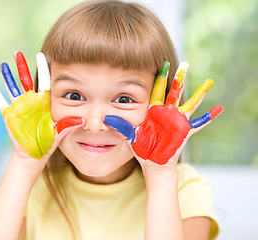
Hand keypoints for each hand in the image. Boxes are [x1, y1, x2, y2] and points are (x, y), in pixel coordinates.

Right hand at [0, 51, 83, 161]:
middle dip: (21, 66)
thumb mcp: (59, 132)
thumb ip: (69, 125)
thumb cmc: (48, 143)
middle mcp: (31, 102)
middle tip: (17, 52)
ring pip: (12, 88)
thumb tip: (83, 120)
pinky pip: (1, 103)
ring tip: (4, 64)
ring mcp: (19, 107)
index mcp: (43, 102)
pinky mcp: (9, 115)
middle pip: (25, 79)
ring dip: (7, 76)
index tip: (41, 54)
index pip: (44, 81)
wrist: (34, 154)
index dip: (42, 68)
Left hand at [104, 61, 222, 165]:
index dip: (160, 77)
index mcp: (154, 111)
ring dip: (200, 93)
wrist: (153, 162)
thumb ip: (120, 125)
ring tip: (209, 82)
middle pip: (175, 92)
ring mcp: (178, 121)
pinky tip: (219, 109)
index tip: (162, 63)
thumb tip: (104, 117)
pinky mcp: (185, 131)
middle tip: (185, 64)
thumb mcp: (130, 135)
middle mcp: (167, 113)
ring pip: (190, 103)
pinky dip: (209, 117)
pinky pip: (199, 123)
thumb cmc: (142, 148)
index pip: (157, 90)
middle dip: (179, 78)